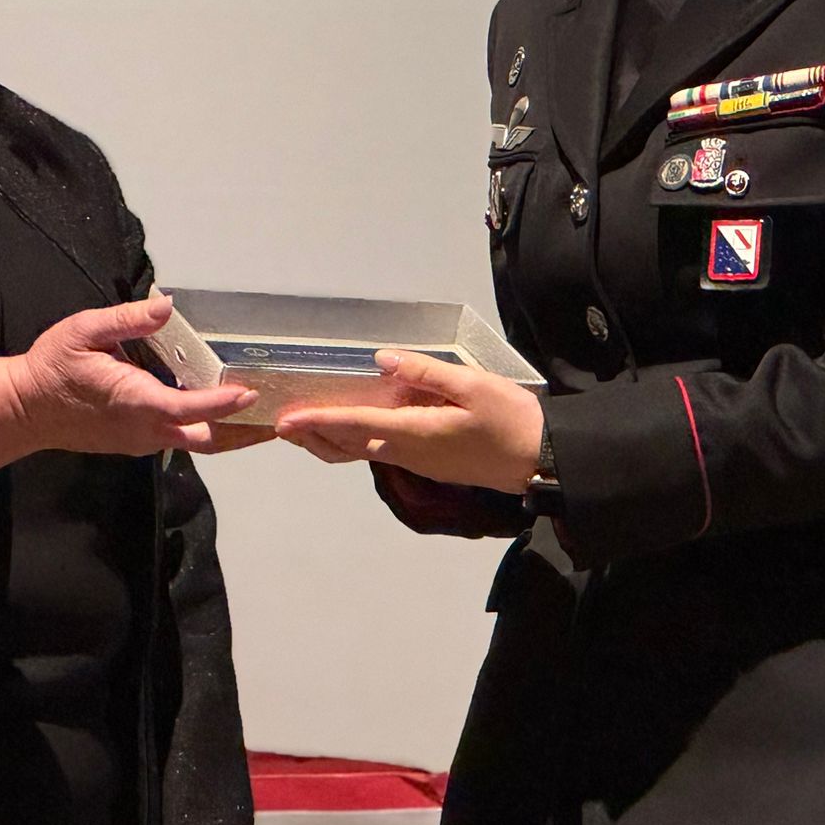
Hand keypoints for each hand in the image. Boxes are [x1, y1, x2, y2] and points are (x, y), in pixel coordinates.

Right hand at [2, 294, 263, 459]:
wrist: (23, 410)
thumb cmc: (51, 368)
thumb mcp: (84, 331)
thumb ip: (127, 320)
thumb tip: (166, 306)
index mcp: (134, 401)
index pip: (188, 408)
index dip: (222, 404)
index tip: (251, 393)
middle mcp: (143, 430)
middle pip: (206, 439)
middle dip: (242, 430)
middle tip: (277, 412)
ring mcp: (140, 441)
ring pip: (196, 444)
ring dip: (229, 433)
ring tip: (261, 414)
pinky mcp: (136, 444)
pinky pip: (179, 441)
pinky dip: (206, 431)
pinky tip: (221, 413)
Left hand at [275, 350, 544, 493]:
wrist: (541, 460)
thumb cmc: (510, 420)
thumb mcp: (471, 385)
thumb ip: (425, 372)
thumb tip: (382, 361)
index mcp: (414, 433)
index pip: (355, 427)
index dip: (318, 422)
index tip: (287, 421)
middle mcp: (409, 453)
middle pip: (350, 448)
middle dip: (314, 436)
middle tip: (283, 425)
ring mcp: (419, 462)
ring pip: (364, 453)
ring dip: (333, 442)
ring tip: (307, 427)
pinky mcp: (430, 463)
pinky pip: (382, 452)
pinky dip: (357, 441)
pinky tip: (355, 426)